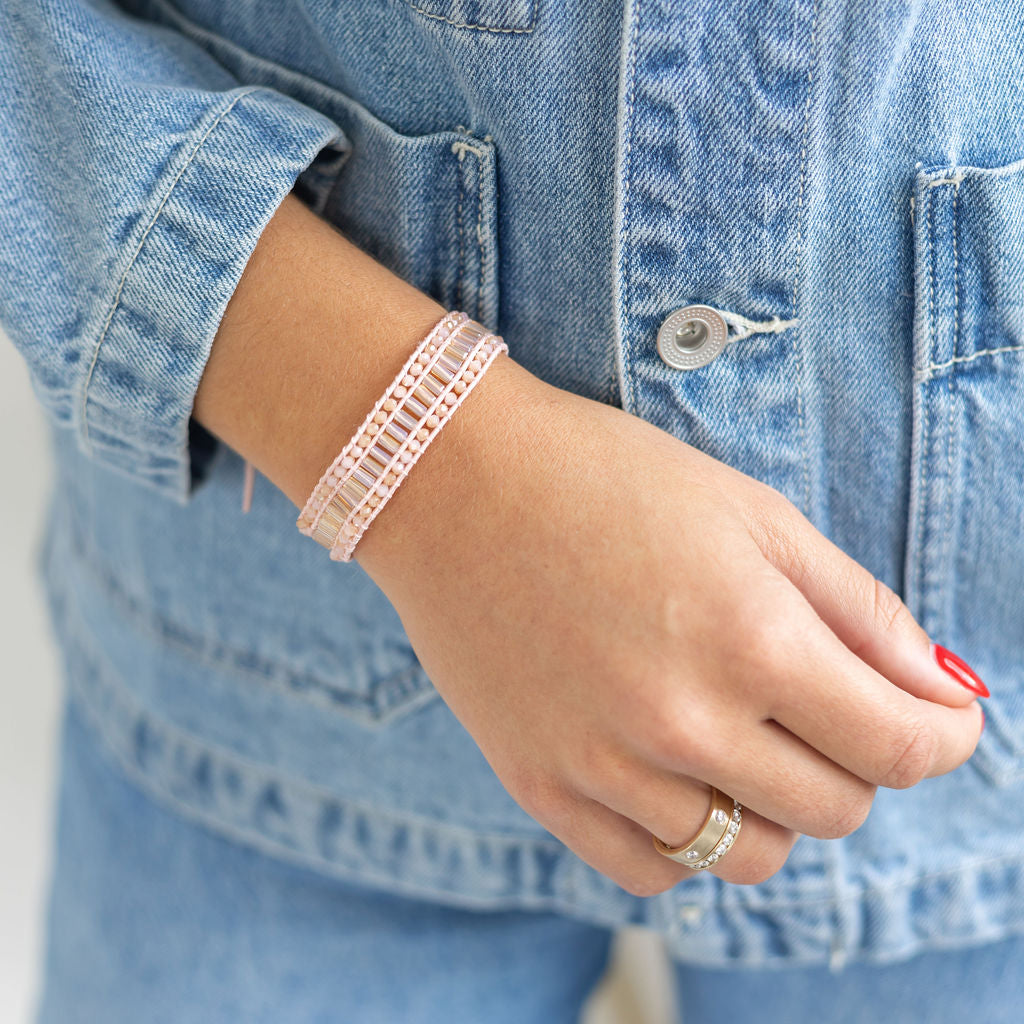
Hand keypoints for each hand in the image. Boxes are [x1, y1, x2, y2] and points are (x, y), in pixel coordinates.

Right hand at [356, 357, 984, 895]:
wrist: (452, 483)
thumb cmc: (604, 476)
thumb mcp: (752, 513)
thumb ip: (862, 610)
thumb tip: (944, 693)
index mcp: (750, 640)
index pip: (901, 748)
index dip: (943, 735)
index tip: (940, 718)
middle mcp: (681, 723)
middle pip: (834, 810)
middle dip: (856, 760)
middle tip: (822, 703)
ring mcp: (604, 766)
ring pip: (748, 855)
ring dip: (773, 805)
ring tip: (742, 736)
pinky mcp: (541, 786)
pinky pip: (653, 870)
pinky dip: (688, 838)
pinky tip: (675, 775)